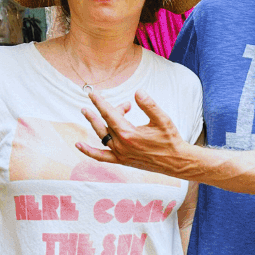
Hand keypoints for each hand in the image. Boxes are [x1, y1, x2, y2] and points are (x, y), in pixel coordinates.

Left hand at [78, 90, 193, 177]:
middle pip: (105, 123)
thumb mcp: (163, 119)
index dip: (100, 102)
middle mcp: (121, 145)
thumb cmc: (170, 140)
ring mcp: (120, 154)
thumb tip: (138, 92)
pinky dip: (89, 151)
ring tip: (87, 112)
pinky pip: (101, 156)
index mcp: (129, 133)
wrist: (176, 162)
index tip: (92, 93)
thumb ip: (149, 105)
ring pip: (101, 136)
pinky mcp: (122, 160)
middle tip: (93, 99)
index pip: (109, 113)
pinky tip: (78, 145)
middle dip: (99, 110)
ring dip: (94, 123)